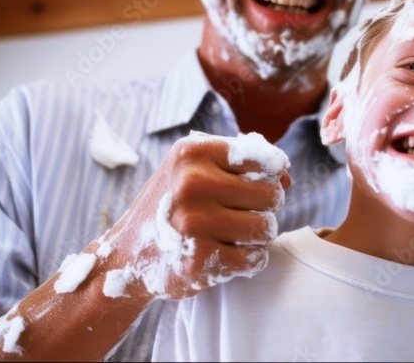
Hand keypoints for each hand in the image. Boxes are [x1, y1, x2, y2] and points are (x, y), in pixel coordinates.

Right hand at [100, 131, 290, 301]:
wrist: (127, 255)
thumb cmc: (173, 204)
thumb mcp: (196, 169)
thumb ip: (243, 164)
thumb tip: (286, 177)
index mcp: (193, 152)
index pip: (266, 159)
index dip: (269, 176)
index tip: (252, 185)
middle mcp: (192, 183)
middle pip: (271, 195)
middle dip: (263, 207)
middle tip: (236, 213)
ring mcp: (193, 223)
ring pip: (267, 228)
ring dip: (256, 236)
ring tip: (228, 233)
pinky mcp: (198, 261)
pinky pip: (255, 259)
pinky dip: (247, 260)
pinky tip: (223, 253)